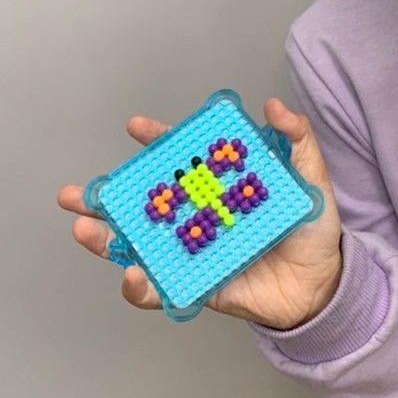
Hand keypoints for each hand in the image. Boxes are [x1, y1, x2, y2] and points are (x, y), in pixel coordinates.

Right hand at [57, 99, 343, 328]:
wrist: (324, 286)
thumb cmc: (311, 232)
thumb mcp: (310, 181)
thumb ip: (297, 142)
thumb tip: (275, 107)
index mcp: (217, 189)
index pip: (180, 161)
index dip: (156, 143)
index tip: (136, 127)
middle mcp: (196, 219)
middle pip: (143, 205)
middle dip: (103, 198)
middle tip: (73, 194)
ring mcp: (192, 254)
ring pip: (138, 246)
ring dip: (104, 240)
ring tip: (83, 230)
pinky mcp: (196, 288)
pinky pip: (161, 290)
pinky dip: (141, 287)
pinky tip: (132, 276)